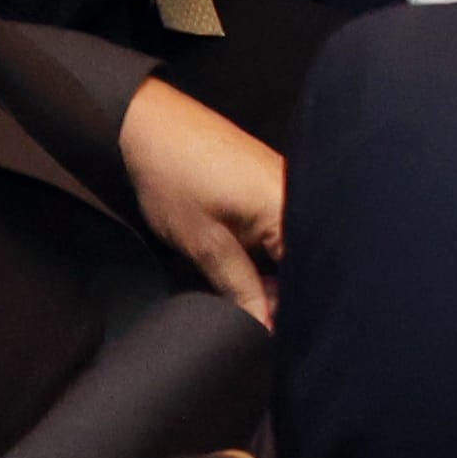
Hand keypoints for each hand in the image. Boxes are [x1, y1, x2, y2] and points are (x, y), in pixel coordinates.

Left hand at [117, 77, 282, 319]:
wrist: (146, 124)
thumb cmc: (174, 176)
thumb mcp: (204, 244)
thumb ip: (239, 288)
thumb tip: (264, 328)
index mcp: (290, 207)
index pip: (310, 274)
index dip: (291, 308)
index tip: (269, 332)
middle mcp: (297, 196)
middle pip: (304, 262)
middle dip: (281, 294)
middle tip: (251, 318)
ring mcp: (283, 189)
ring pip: (290, 249)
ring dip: (270, 275)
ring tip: (241, 292)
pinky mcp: (267, 186)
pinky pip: (278, 231)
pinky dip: (262, 254)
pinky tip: (240, 268)